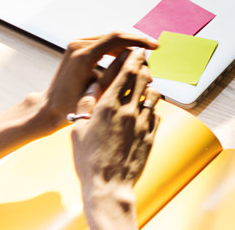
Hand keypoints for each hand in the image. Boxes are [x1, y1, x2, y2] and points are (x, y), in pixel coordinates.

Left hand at [38, 32, 157, 126]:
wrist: (50, 108)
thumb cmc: (71, 105)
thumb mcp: (99, 90)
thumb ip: (118, 72)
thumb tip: (138, 58)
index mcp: (83, 54)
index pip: (116, 38)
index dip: (138, 40)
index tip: (154, 46)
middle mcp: (78, 45)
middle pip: (115, 37)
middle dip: (135, 45)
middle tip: (151, 56)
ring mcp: (76, 45)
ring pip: (110, 40)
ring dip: (127, 49)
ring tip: (140, 64)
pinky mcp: (77, 49)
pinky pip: (103, 45)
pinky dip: (117, 51)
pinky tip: (127, 62)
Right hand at [72, 48, 158, 228]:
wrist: (108, 186)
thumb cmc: (88, 160)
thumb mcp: (78, 129)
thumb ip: (86, 105)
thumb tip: (91, 86)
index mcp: (107, 106)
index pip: (124, 72)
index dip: (132, 58)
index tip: (135, 49)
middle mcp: (128, 111)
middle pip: (142, 78)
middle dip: (144, 66)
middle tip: (143, 60)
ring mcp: (142, 123)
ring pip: (153, 95)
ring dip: (150, 86)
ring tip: (147, 83)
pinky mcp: (151, 135)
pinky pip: (156, 114)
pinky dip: (152, 107)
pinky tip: (148, 108)